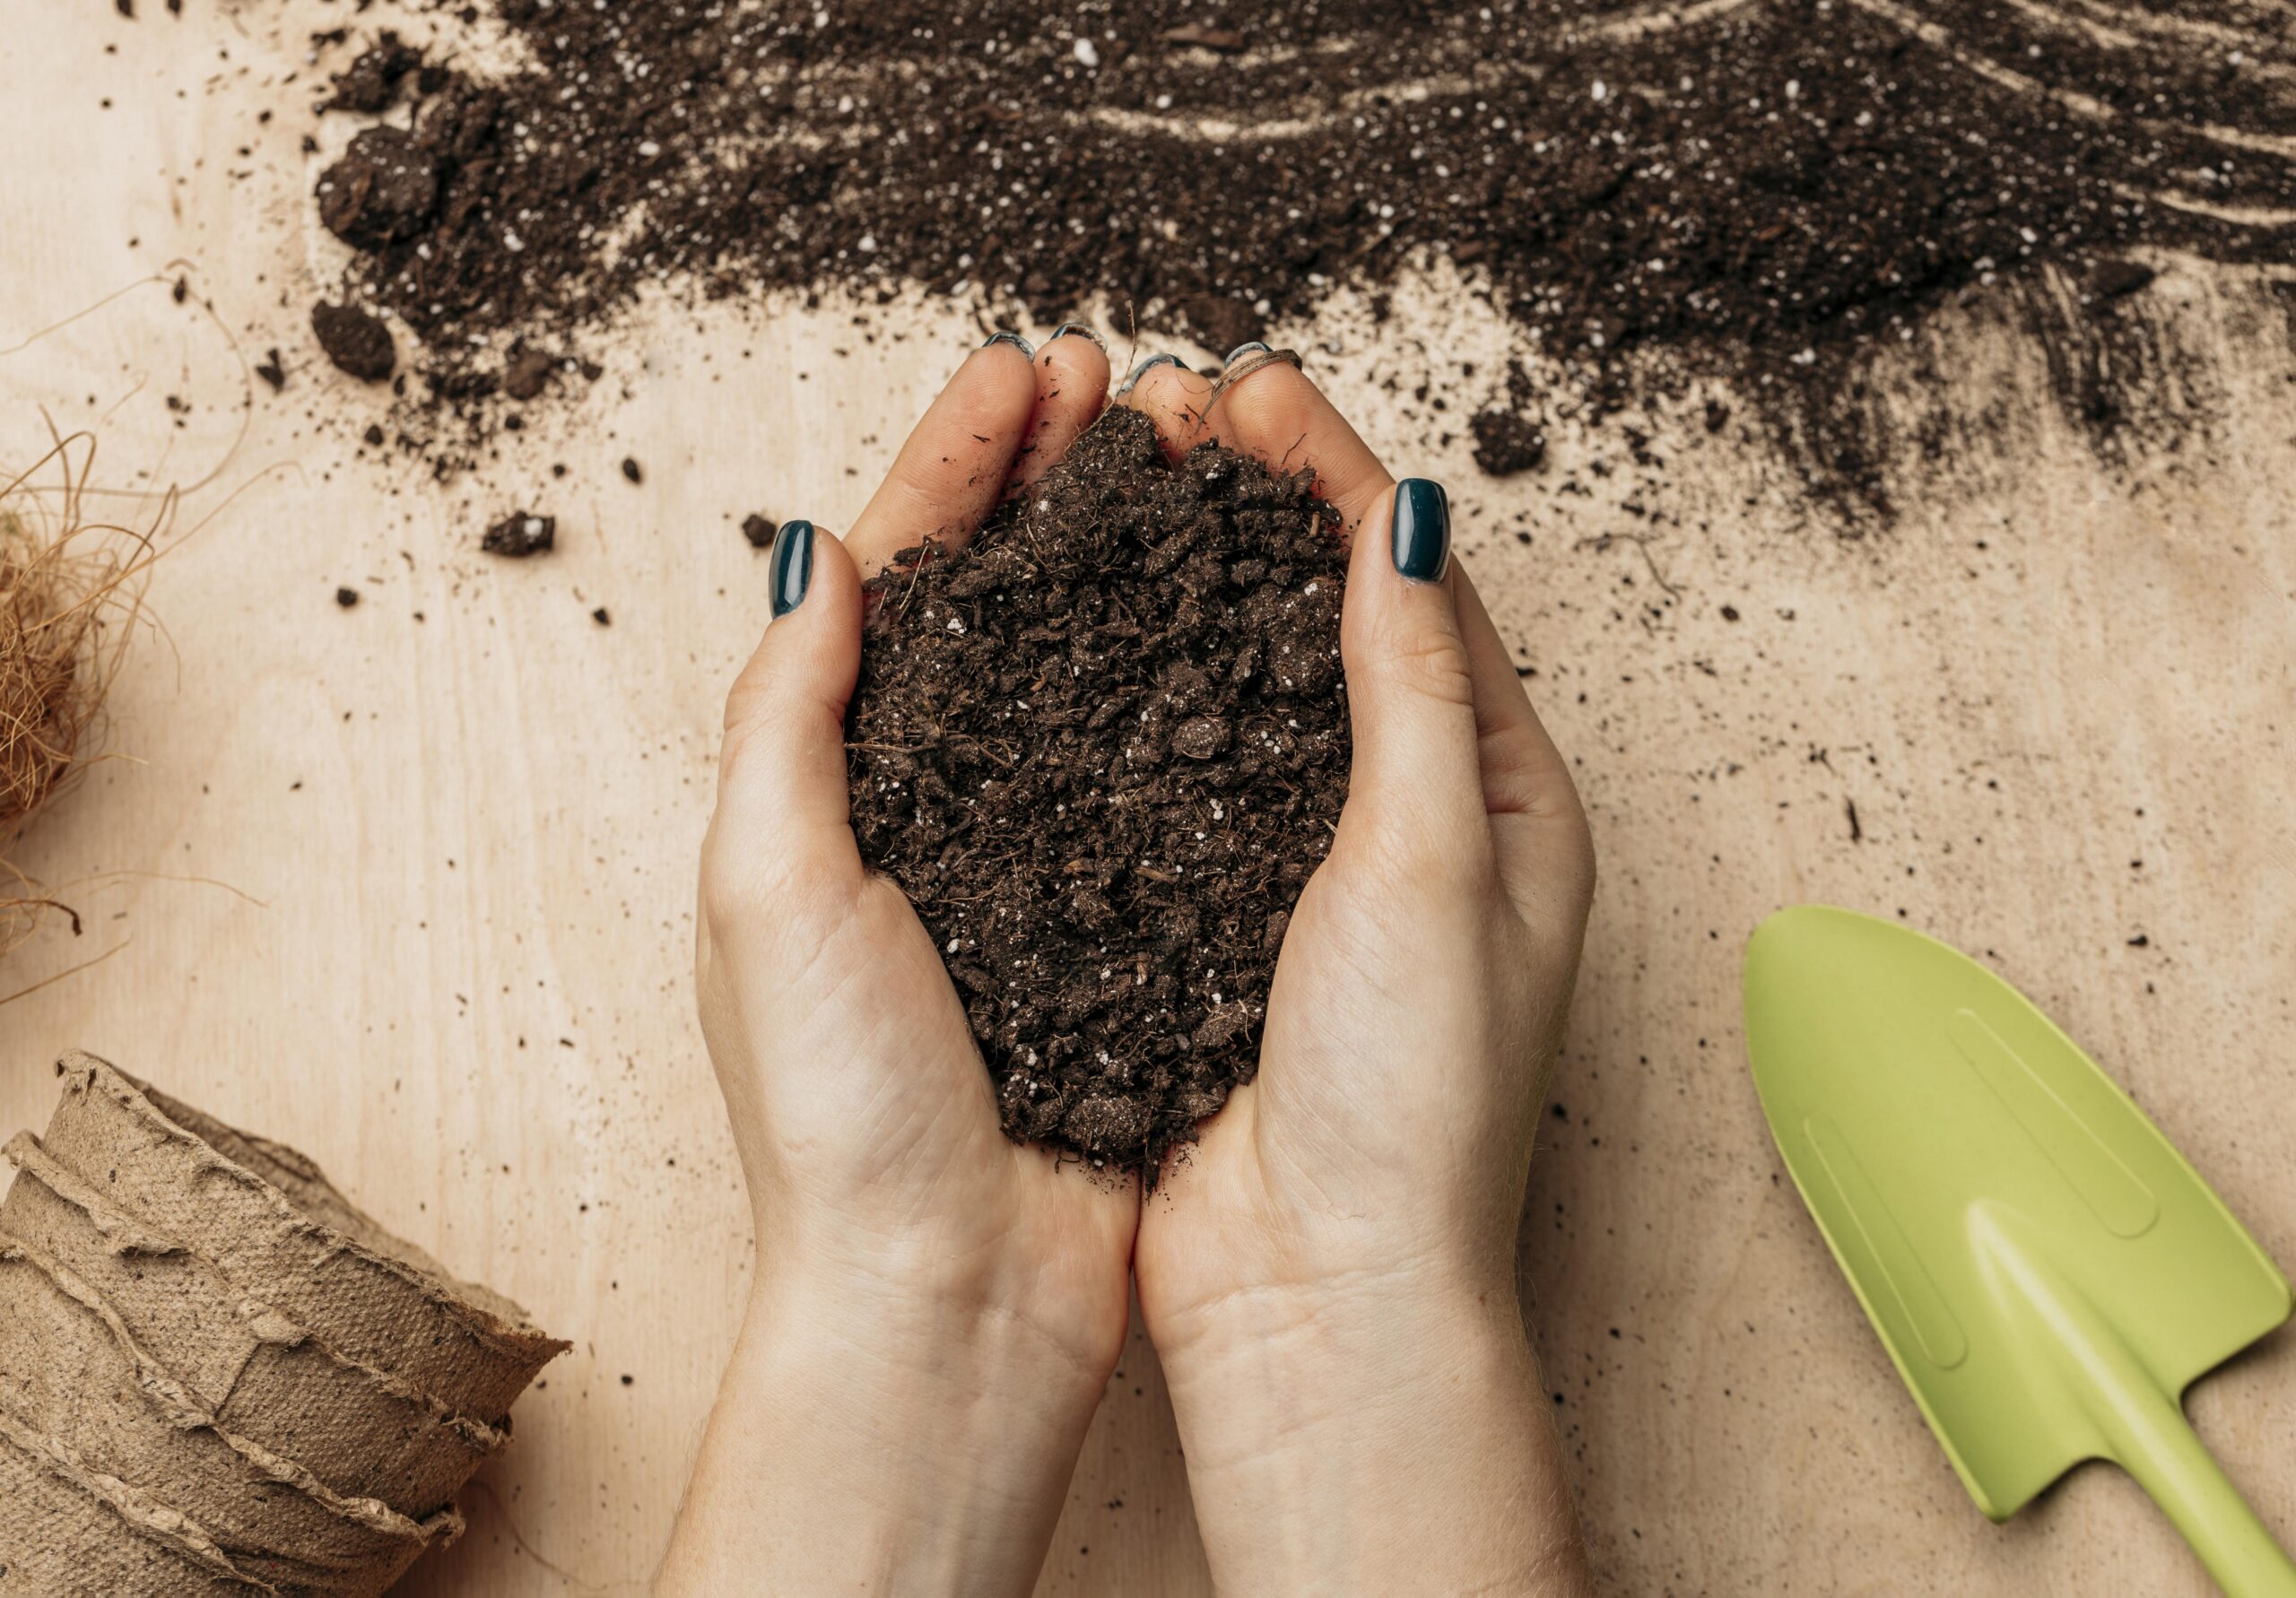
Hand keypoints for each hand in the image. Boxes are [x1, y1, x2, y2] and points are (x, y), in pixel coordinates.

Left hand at [658, 330, 1135, 1596]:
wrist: (951, 1300)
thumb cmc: (841, 1121)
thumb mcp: (770, 896)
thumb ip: (786, 720)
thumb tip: (814, 551)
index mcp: (831, 790)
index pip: (896, 576)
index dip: (961, 458)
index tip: (1032, 370)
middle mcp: (937, 812)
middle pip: (1000, 600)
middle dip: (1054, 479)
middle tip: (1124, 384)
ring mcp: (1039, 863)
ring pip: (1089, 668)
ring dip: (1128, 556)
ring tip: (1185, 466)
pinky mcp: (1125, 923)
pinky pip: (1161, 770)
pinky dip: (1192, 681)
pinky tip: (1239, 622)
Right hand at [1121, 351, 1598, 1594]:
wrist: (1322, 1294)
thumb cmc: (1412, 1111)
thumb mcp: (1439, 870)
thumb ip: (1420, 694)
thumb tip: (1402, 519)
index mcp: (1507, 801)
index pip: (1420, 592)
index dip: (1335, 479)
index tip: (1257, 394)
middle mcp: (1418, 822)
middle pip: (1332, 617)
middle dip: (1259, 503)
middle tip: (1180, 406)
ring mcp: (1310, 869)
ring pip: (1248, 680)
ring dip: (1193, 575)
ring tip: (1132, 478)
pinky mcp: (1218, 917)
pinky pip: (1183, 766)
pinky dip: (1141, 682)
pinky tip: (1087, 624)